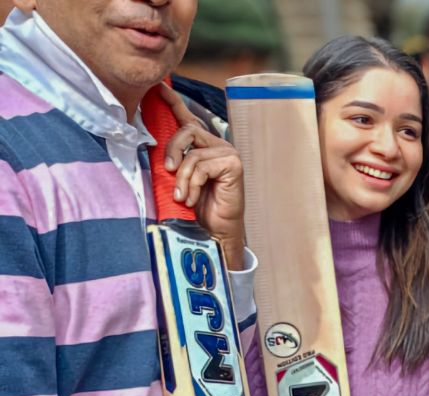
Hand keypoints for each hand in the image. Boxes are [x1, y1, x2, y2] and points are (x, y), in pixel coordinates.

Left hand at [159, 83, 245, 269]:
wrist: (215, 230)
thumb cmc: (198, 206)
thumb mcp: (178, 179)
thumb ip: (172, 161)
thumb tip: (150, 146)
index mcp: (204, 146)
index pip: (188, 118)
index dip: (174, 101)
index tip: (160, 87)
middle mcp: (218, 145)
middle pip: (187, 130)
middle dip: (171, 150)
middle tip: (167, 171)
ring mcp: (228, 153)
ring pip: (192, 152)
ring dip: (182, 178)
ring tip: (181, 195)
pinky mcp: (233, 164)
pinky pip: (202, 165)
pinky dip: (192, 183)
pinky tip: (191, 198)